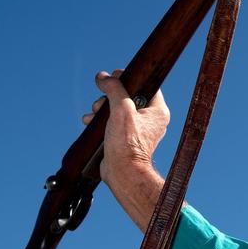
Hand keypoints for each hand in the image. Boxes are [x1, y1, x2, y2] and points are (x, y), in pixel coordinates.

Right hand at [83, 70, 167, 232]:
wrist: (122, 172)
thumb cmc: (127, 143)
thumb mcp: (121, 109)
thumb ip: (113, 89)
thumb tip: (104, 76)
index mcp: (158, 111)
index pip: (147, 84)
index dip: (129, 78)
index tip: (115, 77)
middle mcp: (150, 120)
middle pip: (128, 96)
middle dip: (110, 97)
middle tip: (102, 101)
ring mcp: (138, 130)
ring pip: (118, 109)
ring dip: (102, 108)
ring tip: (95, 113)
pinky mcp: (125, 139)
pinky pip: (113, 122)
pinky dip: (101, 120)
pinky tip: (89, 121)